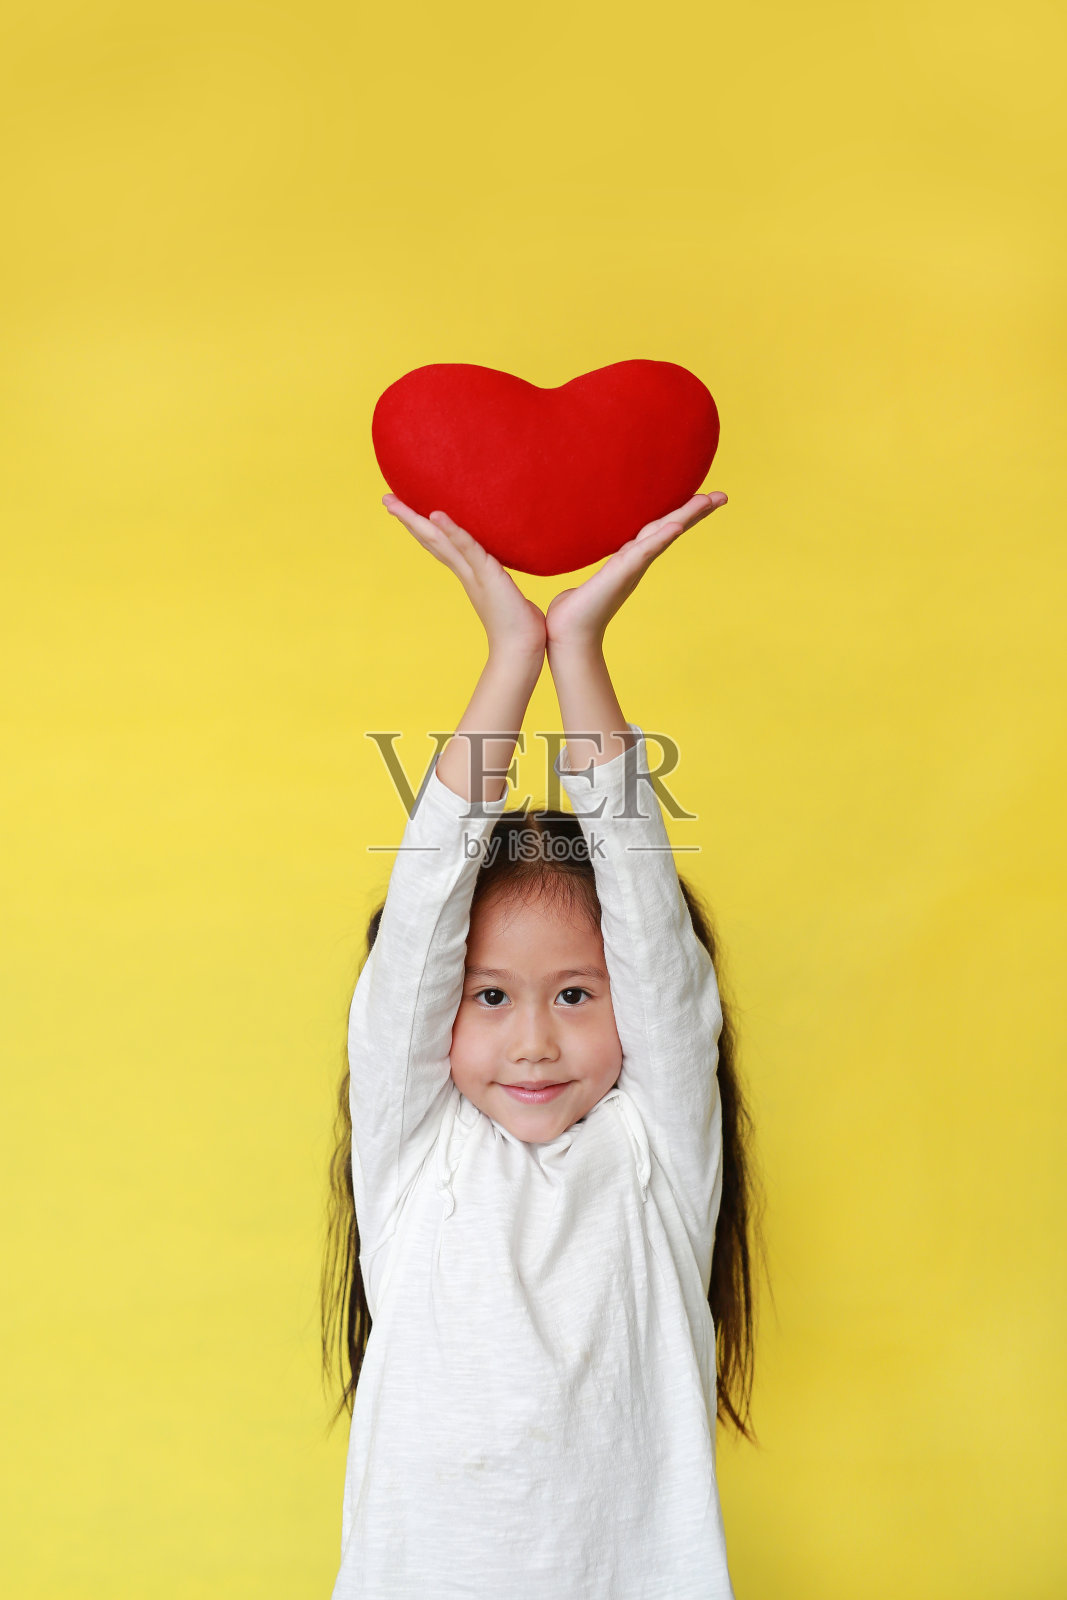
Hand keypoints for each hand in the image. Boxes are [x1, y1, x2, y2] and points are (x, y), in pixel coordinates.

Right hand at [382, 495, 546, 658]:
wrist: (522, 649)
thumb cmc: (521, 626)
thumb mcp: (509, 593)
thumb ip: (503, 581)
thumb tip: (507, 578)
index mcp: (469, 574)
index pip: (442, 545)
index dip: (424, 527)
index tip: (405, 510)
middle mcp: (466, 572)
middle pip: (431, 540)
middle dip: (409, 519)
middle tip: (386, 499)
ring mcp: (474, 574)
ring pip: (440, 542)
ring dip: (417, 521)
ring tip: (395, 503)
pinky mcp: (488, 575)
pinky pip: (468, 548)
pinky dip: (452, 531)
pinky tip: (436, 515)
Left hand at [545, 491, 727, 648]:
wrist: (569, 633)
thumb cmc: (577, 609)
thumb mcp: (593, 579)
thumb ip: (602, 570)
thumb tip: (593, 561)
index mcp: (631, 557)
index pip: (662, 528)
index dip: (683, 513)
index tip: (706, 498)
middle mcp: (636, 560)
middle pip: (671, 527)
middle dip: (696, 511)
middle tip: (722, 496)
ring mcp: (631, 567)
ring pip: (663, 535)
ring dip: (685, 517)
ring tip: (706, 501)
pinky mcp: (620, 574)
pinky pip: (644, 552)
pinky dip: (661, 538)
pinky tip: (675, 526)